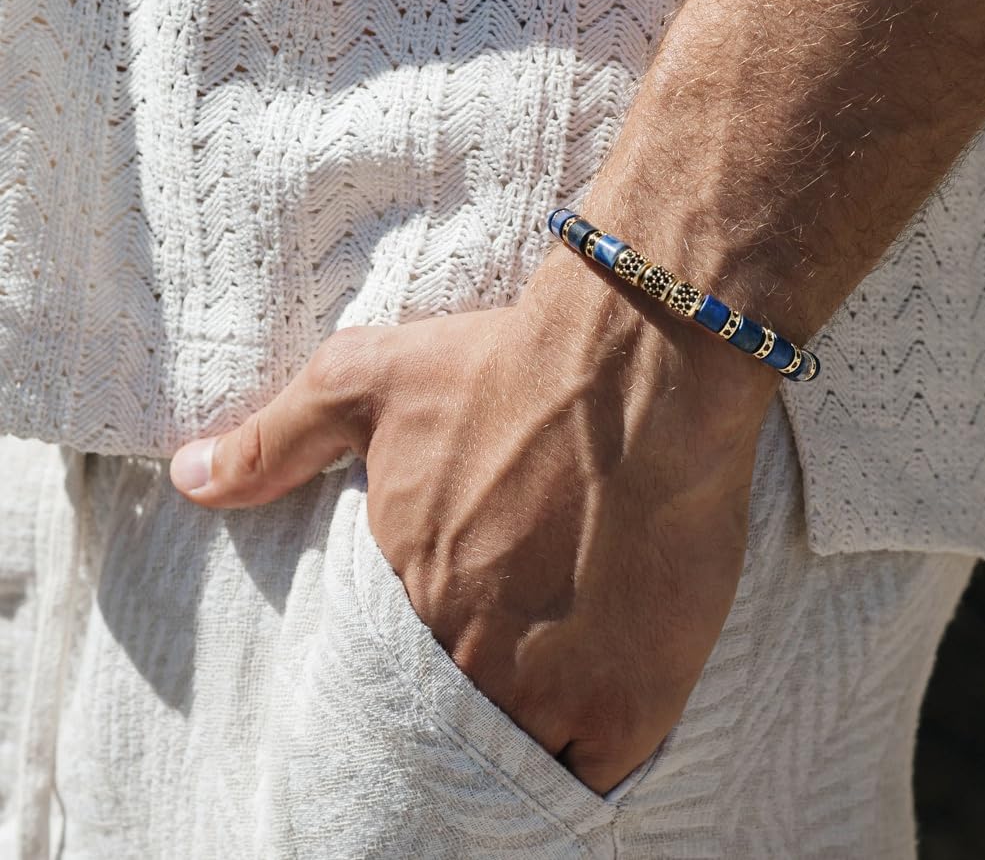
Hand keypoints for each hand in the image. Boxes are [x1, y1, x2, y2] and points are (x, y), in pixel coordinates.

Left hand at [169, 250, 777, 792]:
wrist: (640, 366)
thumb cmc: (504, 369)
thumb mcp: (367, 379)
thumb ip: (275, 439)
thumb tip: (190, 480)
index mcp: (406, 598)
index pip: (381, 687)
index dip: (409, 679)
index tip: (436, 652)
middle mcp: (471, 660)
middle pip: (455, 726)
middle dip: (469, 704)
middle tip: (498, 670)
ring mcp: (555, 691)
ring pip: (523, 757)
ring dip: (530, 734)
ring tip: (549, 692)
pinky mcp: (632, 699)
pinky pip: (599, 772)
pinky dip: (591, 755)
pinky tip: (599, 708)